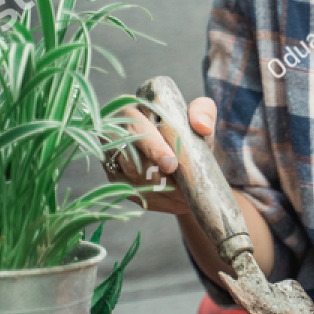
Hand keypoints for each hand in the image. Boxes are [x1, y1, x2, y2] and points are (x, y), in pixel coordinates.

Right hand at [105, 97, 217, 217]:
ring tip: (187, 199)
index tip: (171, 165)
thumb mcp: (201, 115)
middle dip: (158, 178)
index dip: (153, 148)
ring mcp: (110, 158)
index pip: (136, 128)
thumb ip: (203, 112)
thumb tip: (201, 125)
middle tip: (183, 192)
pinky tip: (178, 204)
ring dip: (161, 192)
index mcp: (132, 110)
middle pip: (130, 160)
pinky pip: (135, 194)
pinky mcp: (115, 178)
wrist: (185, 154)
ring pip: (132, 180)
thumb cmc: (189, 130)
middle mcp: (114, 133)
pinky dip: (159, 201)